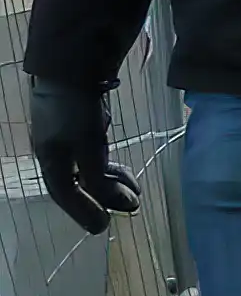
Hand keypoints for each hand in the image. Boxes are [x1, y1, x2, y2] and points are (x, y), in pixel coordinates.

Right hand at [26, 77, 139, 232]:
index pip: (65, 194)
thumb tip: (126, 207)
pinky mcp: (82, 126)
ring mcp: (68, 138)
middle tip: (131, 206)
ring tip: (136, 191)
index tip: (101, 228)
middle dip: (104, 197)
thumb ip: (102, 179)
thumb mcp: (89, 147)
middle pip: (78, 184)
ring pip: (90, 169)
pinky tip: (125, 171)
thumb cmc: (76, 109)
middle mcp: (55, 152)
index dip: (83, 212)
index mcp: (49, 159)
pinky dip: (110, 166)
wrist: (73, 66)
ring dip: (112, 182)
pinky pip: (95, 155)